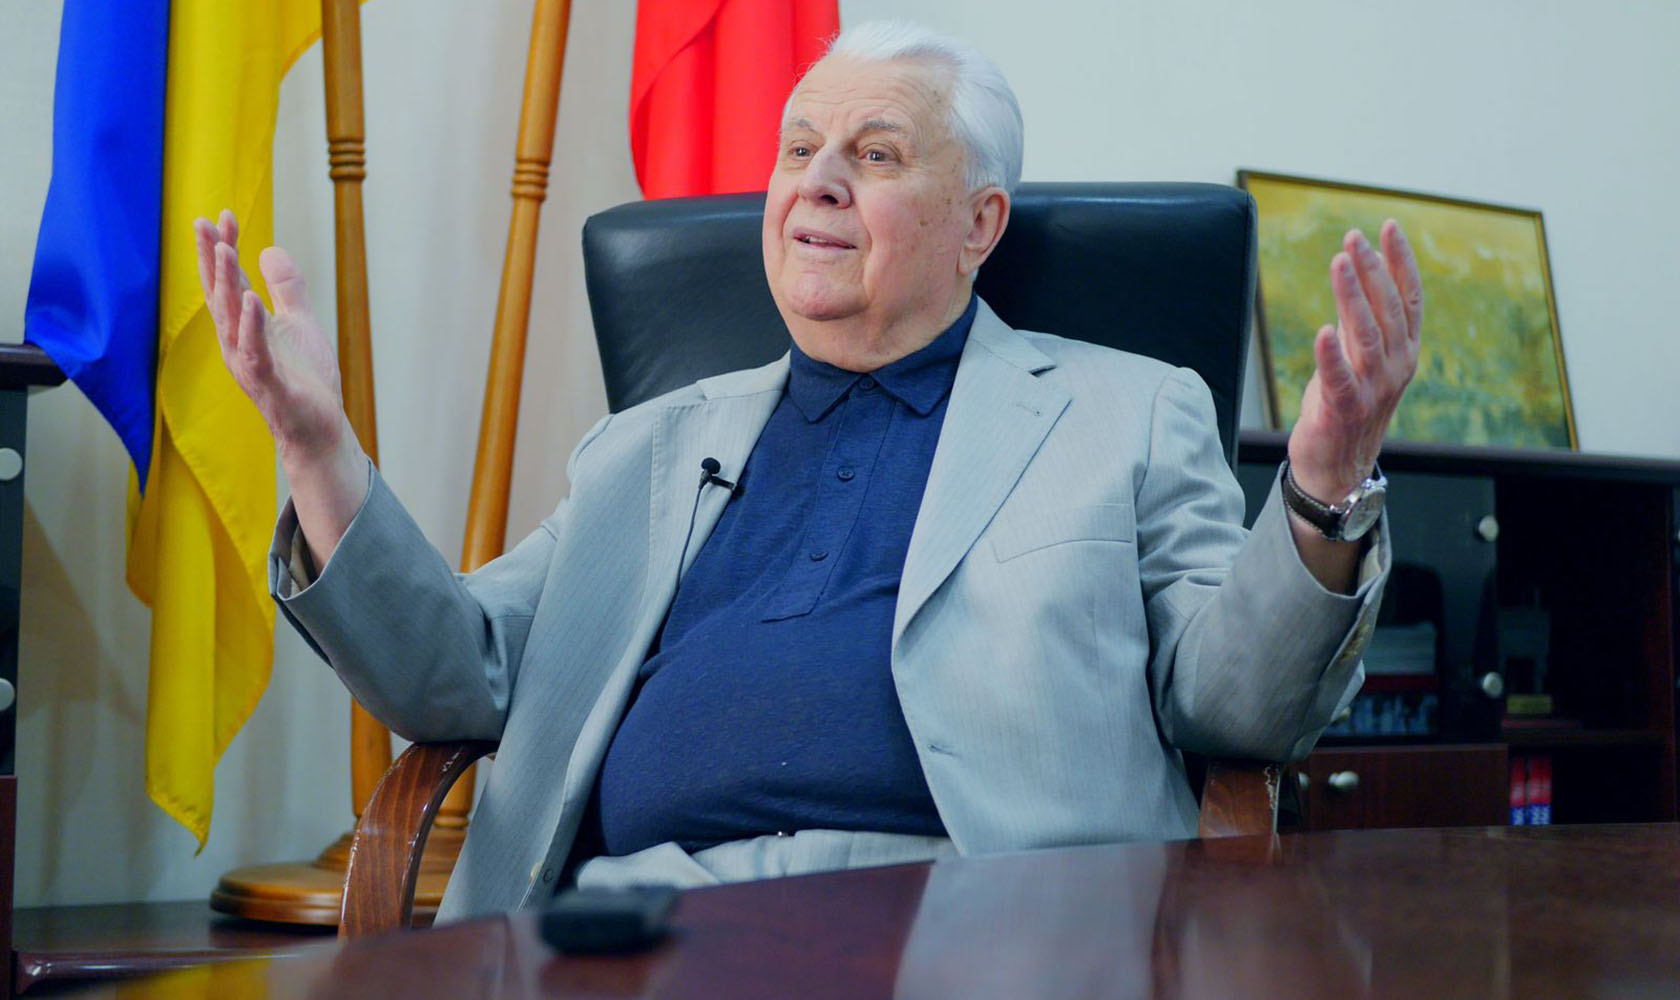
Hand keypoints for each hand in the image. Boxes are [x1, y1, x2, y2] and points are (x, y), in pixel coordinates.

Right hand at [194, 210, 348, 463]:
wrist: (318, 428)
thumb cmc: (304, 379)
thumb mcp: (299, 323)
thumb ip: (286, 289)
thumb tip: (270, 249)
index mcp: (244, 326)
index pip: (230, 280)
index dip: (224, 248)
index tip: (224, 215)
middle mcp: (237, 341)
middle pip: (219, 293)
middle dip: (211, 258)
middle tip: (203, 222)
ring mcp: (248, 362)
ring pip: (230, 318)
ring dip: (227, 283)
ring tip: (224, 250)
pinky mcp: (267, 382)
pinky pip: (254, 350)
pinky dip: (251, 324)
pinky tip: (250, 299)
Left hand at [1286, 219, 1422, 504]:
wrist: (1338, 468)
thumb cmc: (1346, 407)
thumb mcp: (1357, 358)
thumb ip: (1360, 323)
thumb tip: (1355, 279)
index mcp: (1404, 351)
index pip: (1410, 298)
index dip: (1401, 261)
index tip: (1389, 227)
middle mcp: (1396, 367)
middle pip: (1389, 309)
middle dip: (1372, 269)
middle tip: (1353, 238)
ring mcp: (1374, 390)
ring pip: (1367, 335)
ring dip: (1353, 296)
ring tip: (1339, 263)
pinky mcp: (1344, 410)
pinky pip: (1339, 378)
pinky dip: (1331, 354)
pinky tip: (1322, 330)